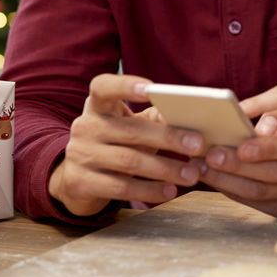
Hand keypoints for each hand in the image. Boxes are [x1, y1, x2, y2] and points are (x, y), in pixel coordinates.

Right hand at [47, 74, 206, 216]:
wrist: (78, 179)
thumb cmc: (116, 144)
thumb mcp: (130, 126)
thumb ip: (154, 118)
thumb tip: (187, 117)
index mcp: (98, 106)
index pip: (103, 87)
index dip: (126, 85)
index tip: (152, 89)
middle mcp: (85, 126)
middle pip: (131, 130)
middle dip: (169, 138)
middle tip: (198, 145)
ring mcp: (79, 154)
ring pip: (130, 161)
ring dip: (166, 169)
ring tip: (191, 175)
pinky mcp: (80, 183)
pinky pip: (121, 187)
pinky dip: (149, 190)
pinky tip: (169, 191)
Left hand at [196, 121, 276, 218]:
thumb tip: (255, 128)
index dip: (267, 148)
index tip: (241, 146)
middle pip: (273, 173)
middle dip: (238, 166)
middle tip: (210, 155)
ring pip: (261, 192)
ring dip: (228, 181)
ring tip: (202, 168)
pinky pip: (256, 203)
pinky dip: (233, 192)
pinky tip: (215, 180)